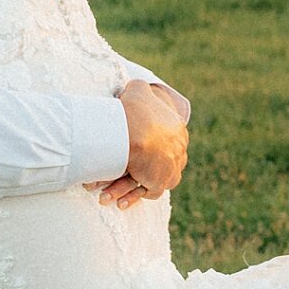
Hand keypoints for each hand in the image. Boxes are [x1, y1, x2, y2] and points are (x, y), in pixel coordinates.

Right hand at [101, 80, 189, 206]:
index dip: (150, 147)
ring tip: (109, 194)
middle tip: (122, 173)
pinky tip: (118, 201)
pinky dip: (131, 197)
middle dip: (140, 170)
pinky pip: (147, 192)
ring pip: (153, 180)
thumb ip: (139, 89)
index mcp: (177, 130)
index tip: (134, 149)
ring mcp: (171, 168)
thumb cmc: (135, 108)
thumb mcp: (138, 89)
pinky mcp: (161, 182)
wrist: (135, 129)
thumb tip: (135, 87)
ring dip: (130, 187)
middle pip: (161, 163)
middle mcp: (178, 150)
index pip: (168, 142)